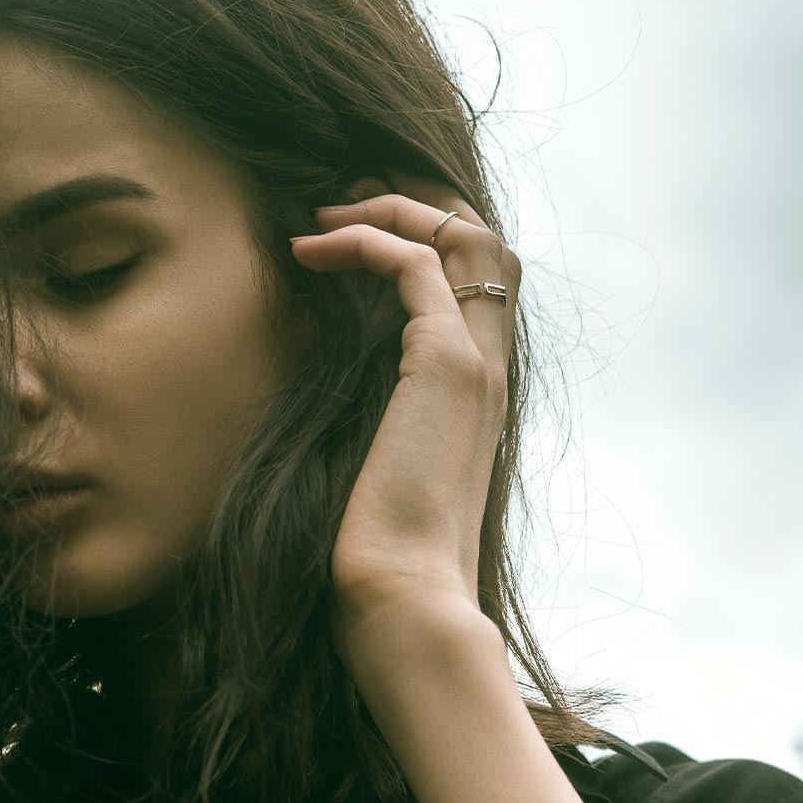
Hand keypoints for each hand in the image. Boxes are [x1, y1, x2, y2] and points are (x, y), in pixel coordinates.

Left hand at [289, 169, 519, 622]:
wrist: (408, 596)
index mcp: (482, 395)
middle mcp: (492, 370)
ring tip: (322, 216)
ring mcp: (477, 363)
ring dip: (390, 209)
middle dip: (416, 206)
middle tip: (341, 208)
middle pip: (484, 242)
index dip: (426, 243)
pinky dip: (363, 240)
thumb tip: (332, 418)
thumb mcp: (382, 477)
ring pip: (461, 234)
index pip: (480, 285)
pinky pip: (412, 264)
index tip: (353, 242)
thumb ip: (378, 431)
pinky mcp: (444, 363)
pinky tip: (311, 251)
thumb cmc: (385, 558)